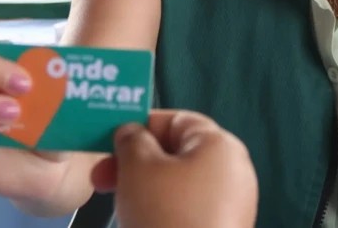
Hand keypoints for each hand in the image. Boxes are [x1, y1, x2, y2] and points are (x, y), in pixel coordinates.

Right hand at [92, 110, 257, 227]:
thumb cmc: (167, 216)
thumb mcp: (137, 166)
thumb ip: (131, 139)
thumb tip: (131, 132)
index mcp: (220, 144)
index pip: (174, 120)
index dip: (138, 127)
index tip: (109, 142)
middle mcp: (233, 171)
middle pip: (175, 153)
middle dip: (135, 163)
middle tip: (103, 177)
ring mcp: (232, 204)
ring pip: (178, 184)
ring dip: (145, 188)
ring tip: (120, 203)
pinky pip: (187, 210)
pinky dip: (162, 211)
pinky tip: (141, 223)